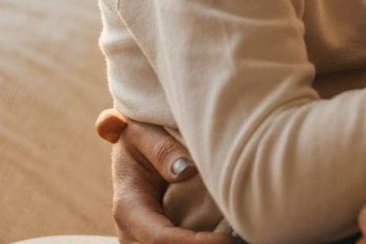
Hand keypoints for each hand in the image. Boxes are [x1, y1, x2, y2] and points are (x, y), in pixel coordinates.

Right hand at [94, 109, 227, 243]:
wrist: (132, 144)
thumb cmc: (138, 136)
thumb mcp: (143, 133)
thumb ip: (162, 150)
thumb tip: (186, 170)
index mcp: (129, 207)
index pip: (158, 238)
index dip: (191, 243)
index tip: (224, 241)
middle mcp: (133, 230)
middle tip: (236, 240)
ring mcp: (145, 236)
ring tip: (235, 238)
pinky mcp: (161, 234)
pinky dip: (202, 242)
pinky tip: (228, 235)